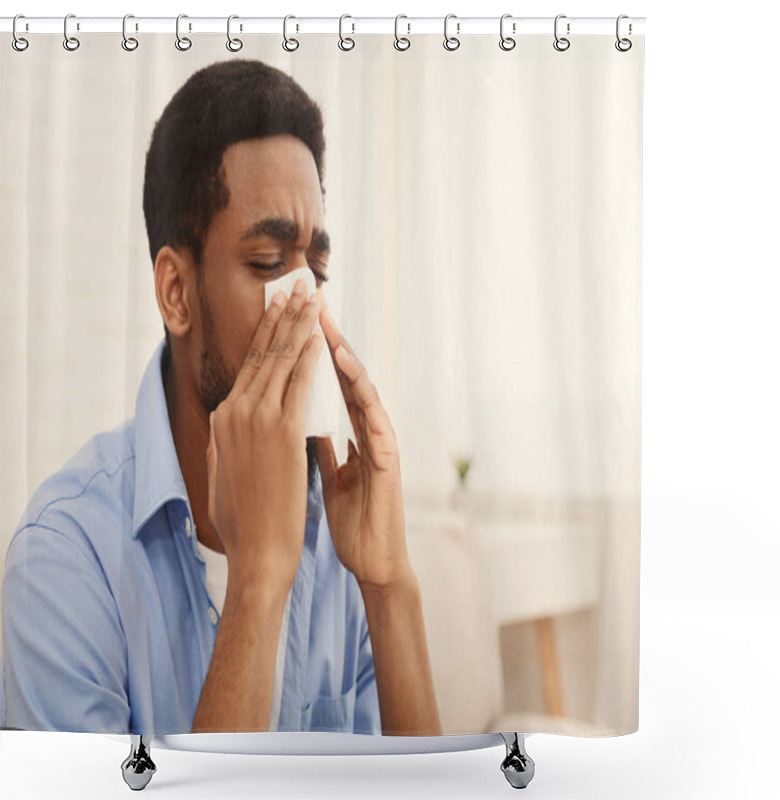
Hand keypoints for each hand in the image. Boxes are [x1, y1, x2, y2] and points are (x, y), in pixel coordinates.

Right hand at [205, 278, 323, 590]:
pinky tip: (320, 335)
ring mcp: (255, 419)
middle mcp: (234, 412)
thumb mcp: (224, 471)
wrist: (256, 552)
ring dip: (298, 325)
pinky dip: (310, 356)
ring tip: (312, 297)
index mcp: (222, 420)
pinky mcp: (280, 431)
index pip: (250, 366)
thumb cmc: (244, 520)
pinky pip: (299, 382)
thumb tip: (227, 421)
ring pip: (282, 360)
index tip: (278, 307)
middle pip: (264, 353)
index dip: (266, 333)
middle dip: (283, 315)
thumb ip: (226, 440)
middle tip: (297, 285)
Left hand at [316, 298, 412, 592]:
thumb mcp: (330, 478)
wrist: (375, 560)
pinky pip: (372, 415)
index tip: (286, 321)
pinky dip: (359, 387)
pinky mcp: (388, 457)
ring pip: (360, 386)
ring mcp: (378, 440)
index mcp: (349, 433)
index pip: (324, 383)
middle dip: (323, 337)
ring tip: (325, 321)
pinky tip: (345, 365)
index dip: (305, 351)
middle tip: (307, 300)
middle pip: (341, 375)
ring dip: (343, 351)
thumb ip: (322, 449)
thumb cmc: (354, 521)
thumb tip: (303, 427)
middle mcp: (365, 430)